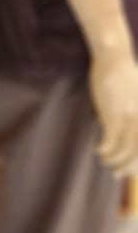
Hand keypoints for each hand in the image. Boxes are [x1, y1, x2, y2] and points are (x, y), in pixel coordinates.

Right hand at [90, 49, 137, 178]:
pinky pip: (110, 141)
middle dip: (128, 167)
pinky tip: (98, 150)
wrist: (114, 58)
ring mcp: (129, 117)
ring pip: (125, 150)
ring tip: (105, 161)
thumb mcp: (135, 95)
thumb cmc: (123, 75)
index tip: (132, 171)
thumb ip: (134, 111)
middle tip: (117, 174)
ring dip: (114, 160)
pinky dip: (104, 149)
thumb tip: (123, 125)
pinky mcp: (112, 115)